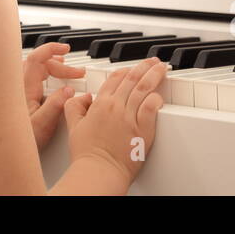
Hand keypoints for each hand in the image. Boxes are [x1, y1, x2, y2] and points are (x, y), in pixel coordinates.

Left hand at [24, 41, 85, 150]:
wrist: (0, 148)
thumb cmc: (16, 138)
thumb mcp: (42, 124)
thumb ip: (55, 106)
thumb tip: (68, 90)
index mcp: (24, 87)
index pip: (37, 58)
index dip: (52, 49)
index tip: (66, 50)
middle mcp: (18, 85)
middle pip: (39, 63)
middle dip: (60, 65)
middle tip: (77, 73)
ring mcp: (17, 91)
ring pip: (34, 70)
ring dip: (51, 68)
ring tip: (65, 69)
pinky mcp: (17, 98)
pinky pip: (31, 78)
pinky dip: (44, 75)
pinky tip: (51, 82)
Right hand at [64, 57, 165, 186]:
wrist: (99, 171)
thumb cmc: (87, 154)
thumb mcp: (73, 126)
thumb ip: (74, 107)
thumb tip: (83, 97)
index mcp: (100, 104)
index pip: (115, 78)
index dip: (125, 70)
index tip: (132, 68)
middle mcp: (116, 107)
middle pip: (132, 79)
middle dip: (144, 67)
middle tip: (152, 61)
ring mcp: (130, 118)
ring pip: (143, 89)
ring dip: (154, 75)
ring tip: (161, 69)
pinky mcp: (142, 130)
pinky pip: (151, 108)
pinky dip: (156, 99)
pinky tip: (159, 96)